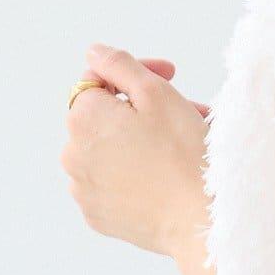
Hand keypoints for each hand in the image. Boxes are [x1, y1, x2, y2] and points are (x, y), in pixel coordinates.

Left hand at [61, 45, 210, 274]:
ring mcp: (83, 190)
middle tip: (187, 113)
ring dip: (139, 142)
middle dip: (143, 111)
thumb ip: (119, 64)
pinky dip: (133, 175)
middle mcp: (72, 154)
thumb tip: (95, 53)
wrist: (202, 221)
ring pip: (110, 151)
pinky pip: (112, 184)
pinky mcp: (98, 217)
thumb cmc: (185, 155)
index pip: (99, 79)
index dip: (136, 73)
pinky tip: (164, 178)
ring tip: (180, 148)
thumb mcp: (157, 93)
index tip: (171, 75)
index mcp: (83, 118)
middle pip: (106, 118)